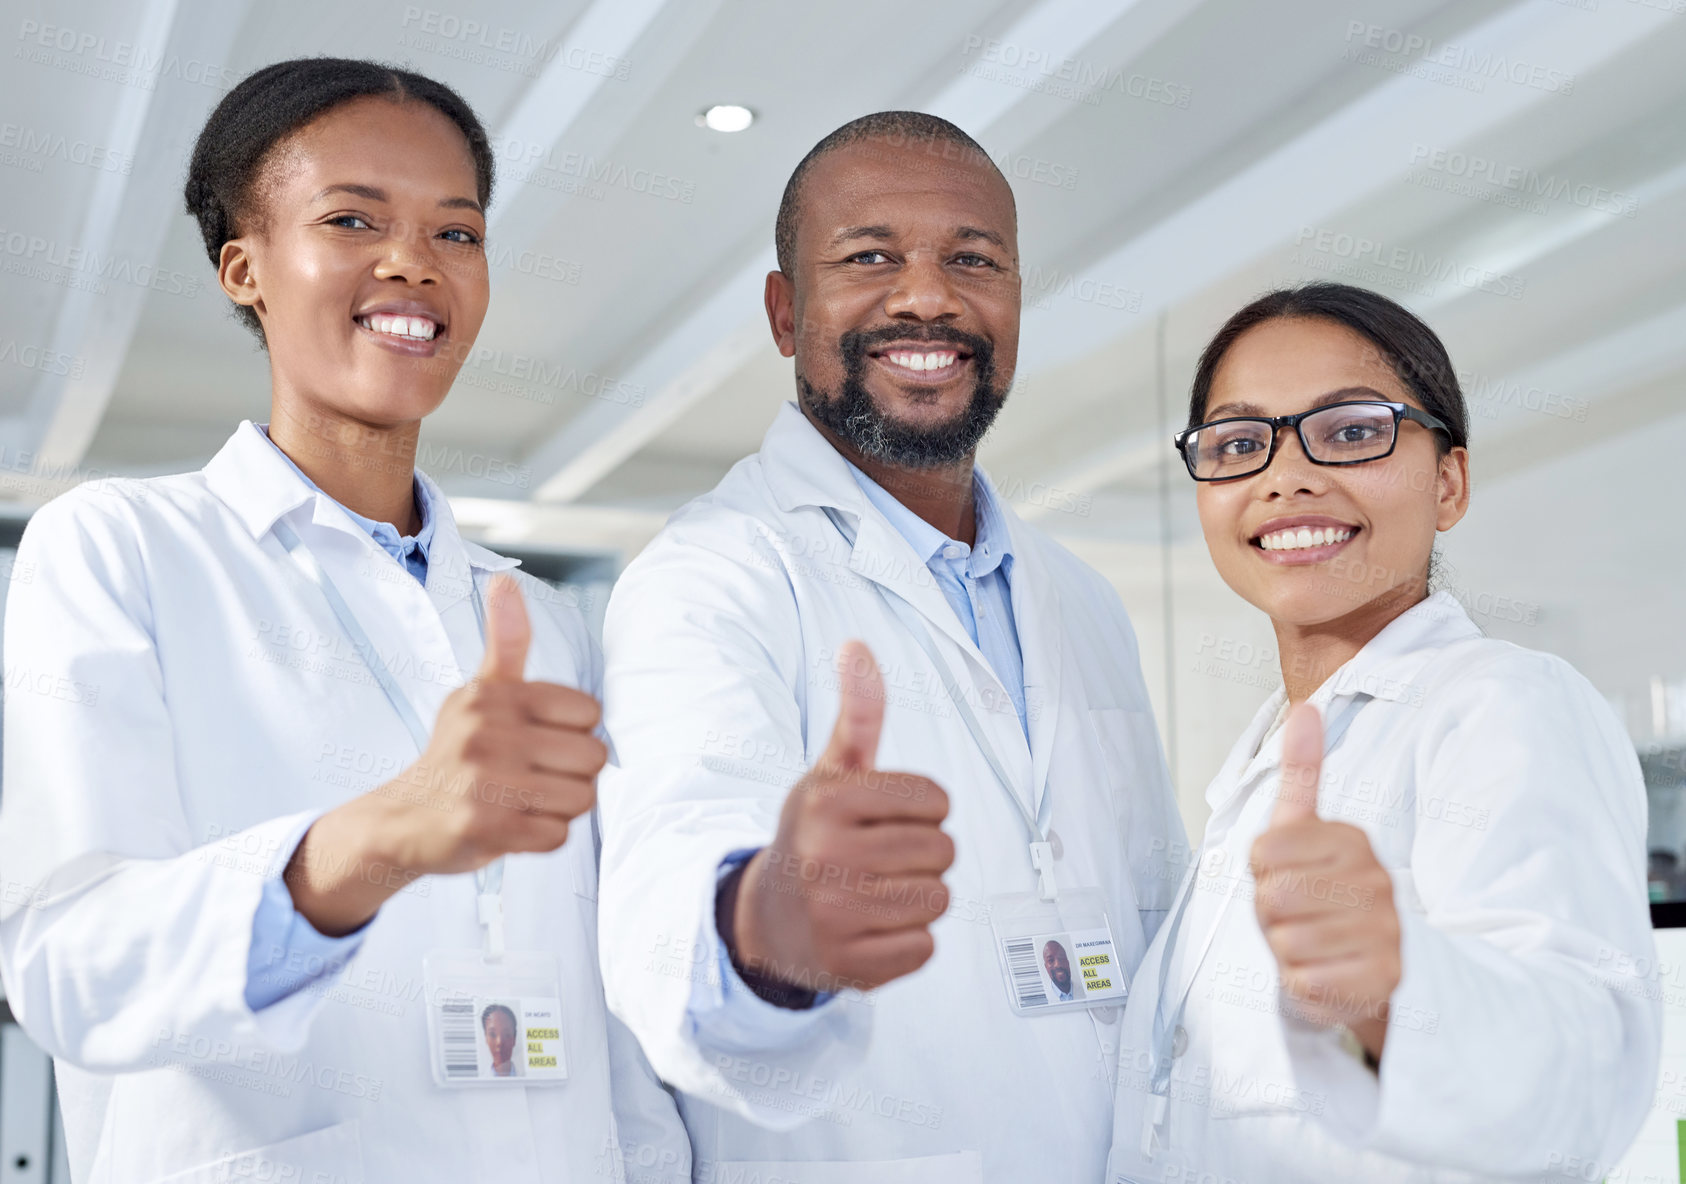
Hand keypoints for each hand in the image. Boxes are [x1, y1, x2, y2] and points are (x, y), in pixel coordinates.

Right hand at [286, 574, 605, 933]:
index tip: (539, 742)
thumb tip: (504, 578)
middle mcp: (487, 733)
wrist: (402, 818)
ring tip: (524, 801)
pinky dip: (543, 837)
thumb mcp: (480, 691)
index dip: (573, 733)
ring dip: (561, 808)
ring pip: (581, 798)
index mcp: (495, 696)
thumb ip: (506, 640)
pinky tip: (513, 826)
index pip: (590, 713)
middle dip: (572, 774)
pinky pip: (557, 835)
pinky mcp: (483, 826)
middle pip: (593, 757)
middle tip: (533, 778)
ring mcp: (484, 781)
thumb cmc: (458, 752)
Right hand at [731, 641, 954, 994]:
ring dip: (919, 897)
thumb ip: (858, 715)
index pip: (936, 799)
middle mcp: (825, 856)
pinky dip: (908, 941)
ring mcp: (835, 915)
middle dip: (924, 855)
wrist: (766, 919)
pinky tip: (871, 928)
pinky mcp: (849, 965)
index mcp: (826, 800)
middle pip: (943, 851)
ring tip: (877, 892)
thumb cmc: (816, 835)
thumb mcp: (832, 773)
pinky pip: (924, 947)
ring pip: (938, 899)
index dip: (924, 809)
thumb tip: (858, 645)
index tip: (887, 818)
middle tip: (882, 860)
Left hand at [1249, 702, 1400, 1058]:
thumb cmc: (1329, 897)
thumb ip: (1304, 774)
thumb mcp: (1310, 832)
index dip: (1262, 872)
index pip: (1263, 851)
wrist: (1380, 969)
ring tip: (1314, 946)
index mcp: (1354, 841)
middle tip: (1300, 917)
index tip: (1289, 876)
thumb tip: (1306, 707)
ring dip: (1287, 952)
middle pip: (1271, 897)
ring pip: (1284, 941)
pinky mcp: (1381, 982)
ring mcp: (1384, 933)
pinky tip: (1326, 976)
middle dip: (1271, 914)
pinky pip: (1304, 982)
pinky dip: (1303, 986)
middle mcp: (1376, 883)